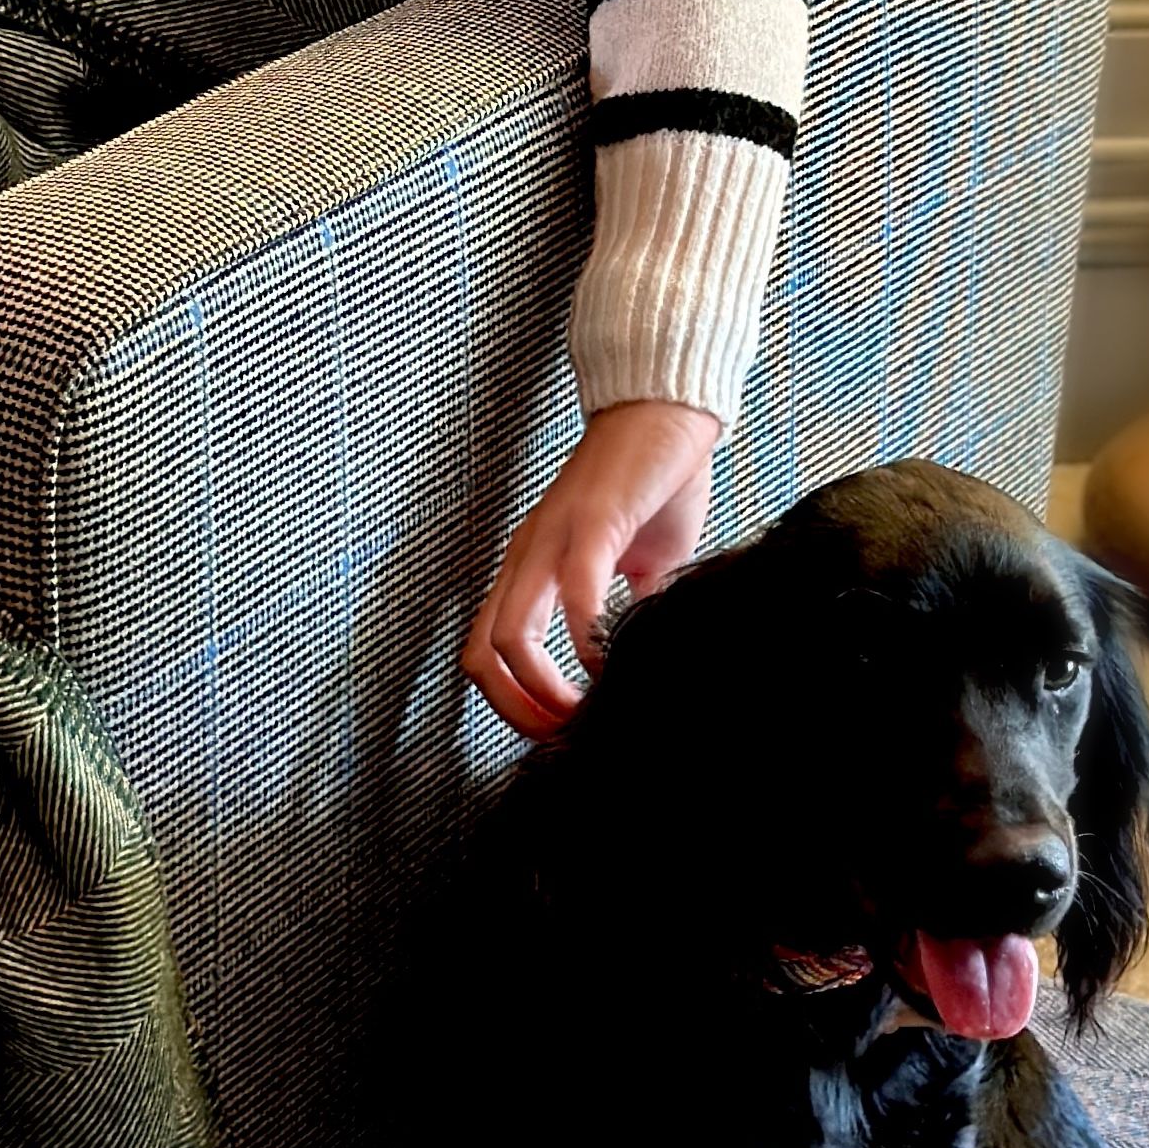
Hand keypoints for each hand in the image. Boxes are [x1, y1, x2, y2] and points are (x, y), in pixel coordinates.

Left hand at [461, 399, 722, 740]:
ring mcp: (552, 539)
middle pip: (480, 656)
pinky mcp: (591, 521)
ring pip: (509, 637)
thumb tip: (638, 657)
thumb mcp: (637, 564)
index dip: (512, 704)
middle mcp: (526, 556)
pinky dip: (587, 641)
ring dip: (544, 691)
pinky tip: (612, 660)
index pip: (487, 651)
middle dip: (518, 713)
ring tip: (584, 713)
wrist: (668, 409)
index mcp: (530, 567)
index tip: (558, 729)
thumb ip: (626, 609)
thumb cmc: (653, 481)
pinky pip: (572, 593)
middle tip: (564, 737)